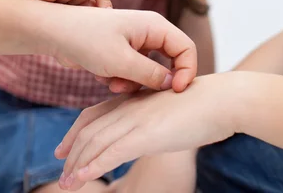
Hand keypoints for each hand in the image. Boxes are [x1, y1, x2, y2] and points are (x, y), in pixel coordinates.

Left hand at [51, 6, 195, 92]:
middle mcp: (148, 31)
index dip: (186, 71)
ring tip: (113, 83)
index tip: (174, 92)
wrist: (56, 32)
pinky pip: (133, 72)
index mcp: (154, 25)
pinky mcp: (121, 52)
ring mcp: (135, 42)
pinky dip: (122, 80)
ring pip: (149, 71)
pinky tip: (104, 78)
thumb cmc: (87, 40)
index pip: (186, 48)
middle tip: (139, 90)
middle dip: (154, 81)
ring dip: (134, 83)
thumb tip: (171, 84)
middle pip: (170, 61)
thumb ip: (151, 75)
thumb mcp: (121, 62)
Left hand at [56, 73, 235, 189]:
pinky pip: (113, 152)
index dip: (74, 132)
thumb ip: (149, 119)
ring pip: (96, 142)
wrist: (220, 99)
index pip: (93, 115)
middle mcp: (128, 107)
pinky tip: (83, 177)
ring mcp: (136, 120)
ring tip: (66, 184)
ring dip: (77, 165)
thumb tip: (145, 133)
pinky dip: (94, 165)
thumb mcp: (166, 111)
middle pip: (89, 130)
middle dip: (71, 153)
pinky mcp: (147, 134)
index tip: (63, 149)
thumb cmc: (199, 106)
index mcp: (132, 100)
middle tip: (62, 173)